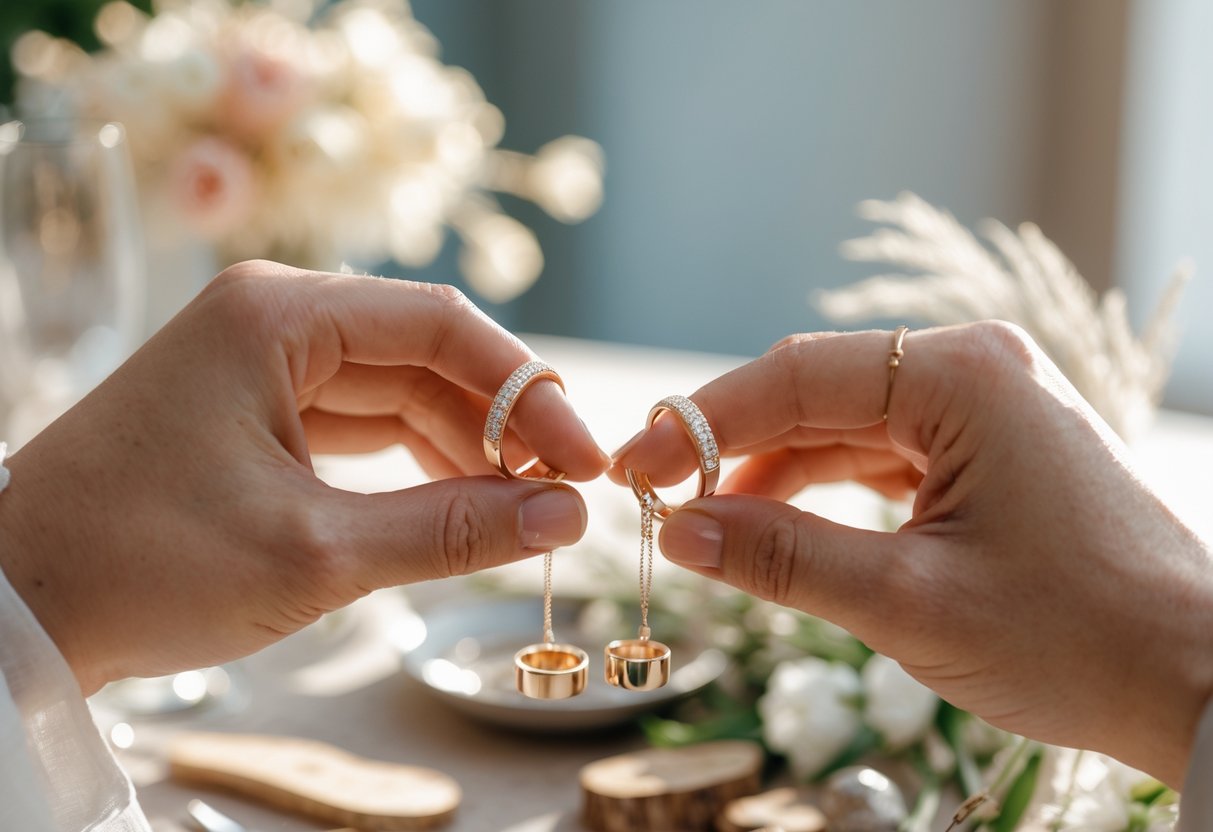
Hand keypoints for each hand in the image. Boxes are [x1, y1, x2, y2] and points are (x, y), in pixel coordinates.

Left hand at [0, 261, 607, 693]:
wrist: (10, 603)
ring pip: (400, 394)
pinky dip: (414, 467)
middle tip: (568, 497)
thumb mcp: (315, 553)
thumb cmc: (141, 564)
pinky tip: (463, 508)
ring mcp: (262, 366)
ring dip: (465, 451)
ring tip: (526, 513)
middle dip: (503, 427)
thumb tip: (564, 518)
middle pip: (428, 357)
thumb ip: (452, 530)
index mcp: (280, 315)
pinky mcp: (254, 413)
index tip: (587, 461)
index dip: (529, 393)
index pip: (444, 327)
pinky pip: (362, 426)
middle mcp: (274, 321)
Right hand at [611, 322, 1212, 786]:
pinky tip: (769, 521)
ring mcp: (984, 406)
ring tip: (700, 520)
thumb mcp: (909, 601)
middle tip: (651, 497)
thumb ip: (784, 558)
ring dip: (769, 470)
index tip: (630, 468)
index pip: (795, 376)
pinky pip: (879, 452)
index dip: (700, 421)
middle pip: (814, 391)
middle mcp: (973, 369)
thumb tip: (678, 531)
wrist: (1199, 677)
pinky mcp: (987, 448)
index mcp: (963, 376)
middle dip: (727, 445)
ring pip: (841, 423)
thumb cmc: (1077, 637)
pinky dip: (821, 487)